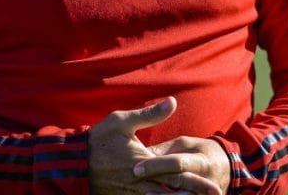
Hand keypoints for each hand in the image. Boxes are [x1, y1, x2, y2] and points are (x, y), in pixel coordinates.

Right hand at [88, 97, 223, 194]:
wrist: (74, 163)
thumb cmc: (98, 139)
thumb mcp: (122, 121)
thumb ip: (150, 114)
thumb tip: (172, 102)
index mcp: (145, 162)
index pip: (176, 174)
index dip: (196, 182)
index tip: (214, 187)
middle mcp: (142, 181)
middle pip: (173, 192)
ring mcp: (133, 193)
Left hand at [134, 136, 230, 194]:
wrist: (227, 167)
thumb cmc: (201, 151)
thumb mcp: (185, 145)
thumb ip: (165, 150)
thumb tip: (140, 152)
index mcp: (201, 161)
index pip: (177, 163)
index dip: (156, 166)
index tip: (136, 168)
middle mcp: (205, 181)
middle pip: (179, 184)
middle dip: (157, 186)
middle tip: (136, 186)